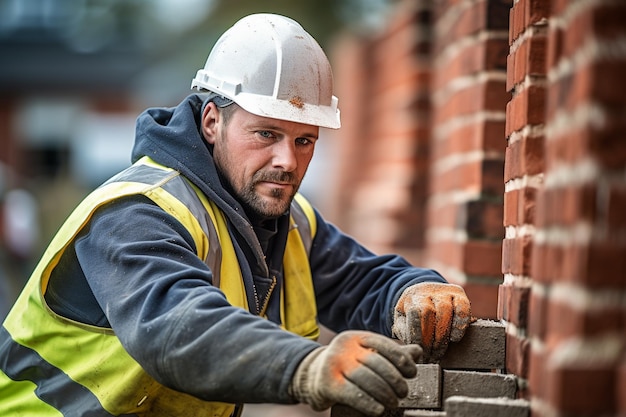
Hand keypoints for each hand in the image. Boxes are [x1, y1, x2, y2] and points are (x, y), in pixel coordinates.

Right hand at [289, 330, 421, 415]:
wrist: (314, 376)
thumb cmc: (348, 366)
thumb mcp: (367, 355)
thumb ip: (392, 354)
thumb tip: (418, 351)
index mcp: (356, 337)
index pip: (384, 345)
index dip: (401, 359)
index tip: (412, 372)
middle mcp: (344, 347)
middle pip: (376, 362)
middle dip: (394, 379)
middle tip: (403, 392)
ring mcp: (334, 364)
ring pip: (366, 378)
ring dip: (384, 393)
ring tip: (393, 401)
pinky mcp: (328, 383)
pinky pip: (353, 394)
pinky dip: (369, 404)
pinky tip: (378, 409)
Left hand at [392, 282, 470, 361]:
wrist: (425, 292)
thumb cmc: (413, 312)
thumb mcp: (402, 319)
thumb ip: (404, 330)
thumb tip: (413, 345)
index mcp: (411, 297)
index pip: (414, 313)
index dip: (417, 334)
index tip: (418, 350)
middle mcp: (427, 291)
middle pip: (428, 313)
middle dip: (429, 339)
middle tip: (429, 357)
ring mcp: (444, 292)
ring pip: (446, 310)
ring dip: (443, 336)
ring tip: (439, 352)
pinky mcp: (459, 294)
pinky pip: (463, 308)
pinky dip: (460, 324)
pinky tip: (455, 338)